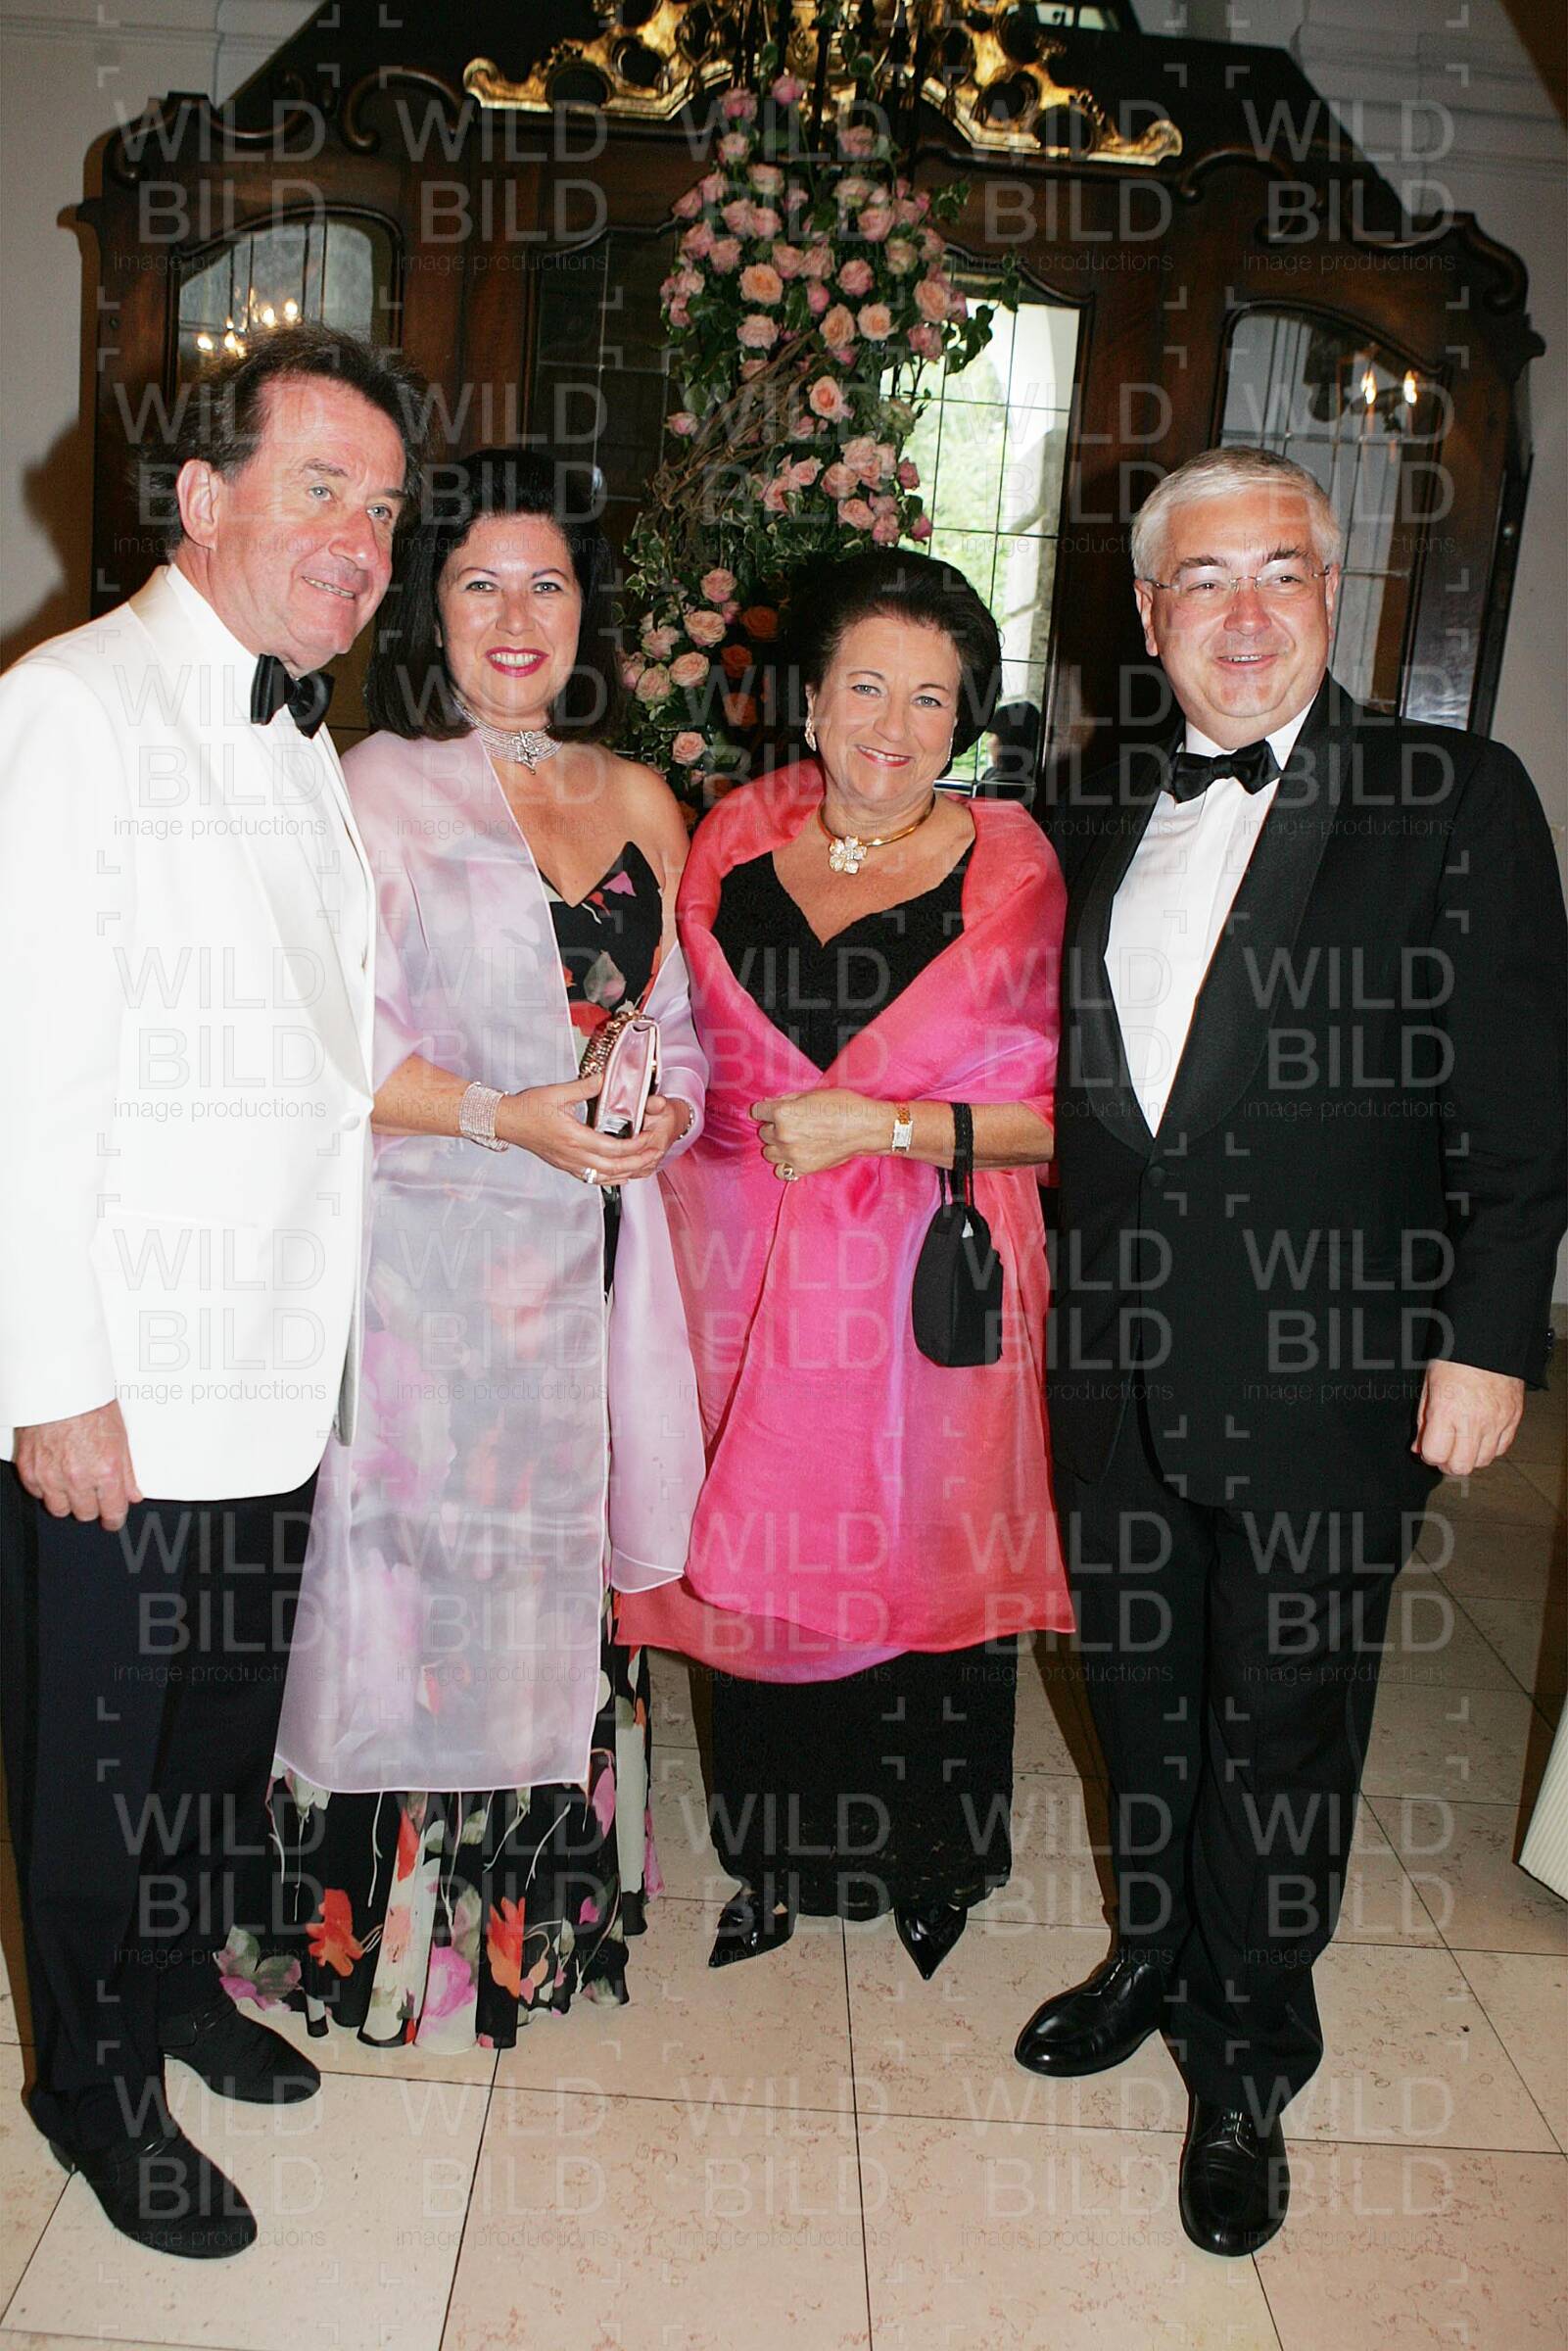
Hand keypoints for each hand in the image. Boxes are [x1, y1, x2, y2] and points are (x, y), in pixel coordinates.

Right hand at [15, 1401, 142, 1529]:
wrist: (57, 1386)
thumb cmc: (89, 1403)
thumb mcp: (120, 1437)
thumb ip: (126, 1472)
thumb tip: (132, 1493)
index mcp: (105, 1470)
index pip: (112, 1512)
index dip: (114, 1518)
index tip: (113, 1518)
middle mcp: (78, 1477)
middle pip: (85, 1513)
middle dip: (92, 1505)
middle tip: (94, 1491)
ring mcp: (51, 1476)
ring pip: (59, 1509)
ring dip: (68, 1500)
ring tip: (73, 1482)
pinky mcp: (30, 1470)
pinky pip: (38, 1493)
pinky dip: (47, 1487)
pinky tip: (55, 1472)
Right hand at [497, 1074, 688, 1184]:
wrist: (507, 1122)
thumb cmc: (528, 1107)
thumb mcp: (557, 1092)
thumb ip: (585, 1086)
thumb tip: (606, 1078)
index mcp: (573, 1137)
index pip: (612, 1148)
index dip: (634, 1146)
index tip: (649, 1137)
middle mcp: (572, 1155)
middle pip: (613, 1168)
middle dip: (637, 1162)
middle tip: (654, 1153)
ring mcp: (568, 1164)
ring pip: (604, 1178)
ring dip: (627, 1173)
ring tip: (644, 1164)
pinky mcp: (565, 1166)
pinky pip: (592, 1179)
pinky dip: (611, 1178)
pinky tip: (621, 1173)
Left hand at [750, 1089, 886, 1179]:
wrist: (865, 1128)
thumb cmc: (843, 1106)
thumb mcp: (812, 1094)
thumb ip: (787, 1100)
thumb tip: (769, 1104)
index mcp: (783, 1113)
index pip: (757, 1112)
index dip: (765, 1110)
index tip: (771, 1111)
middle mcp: (783, 1134)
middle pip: (764, 1132)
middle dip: (774, 1127)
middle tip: (791, 1124)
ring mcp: (792, 1154)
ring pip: (768, 1152)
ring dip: (777, 1146)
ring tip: (793, 1140)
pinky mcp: (802, 1168)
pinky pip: (781, 1171)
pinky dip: (785, 1164)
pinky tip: (796, 1155)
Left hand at [1414, 1360, 1524, 1476]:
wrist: (1489, 1342)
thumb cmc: (1454, 1359)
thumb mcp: (1428, 1386)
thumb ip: (1423, 1421)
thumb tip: (1418, 1448)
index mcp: (1447, 1410)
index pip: (1436, 1455)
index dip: (1429, 1454)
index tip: (1428, 1446)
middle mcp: (1474, 1420)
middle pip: (1461, 1467)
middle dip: (1448, 1463)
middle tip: (1445, 1450)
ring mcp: (1497, 1421)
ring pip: (1482, 1461)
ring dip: (1469, 1457)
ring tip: (1463, 1441)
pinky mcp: (1513, 1419)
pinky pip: (1501, 1449)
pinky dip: (1489, 1448)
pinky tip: (1480, 1435)